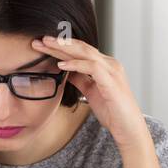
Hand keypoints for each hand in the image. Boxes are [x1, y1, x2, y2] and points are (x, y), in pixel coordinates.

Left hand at [32, 35, 146, 150]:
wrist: (128, 128)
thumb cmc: (112, 112)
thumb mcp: (91, 92)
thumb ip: (80, 79)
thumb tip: (65, 70)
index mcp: (105, 66)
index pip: (80, 51)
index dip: (60, 47)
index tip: (42, 45)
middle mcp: (109, 64)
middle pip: (81, 48)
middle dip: (59, 43)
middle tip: (39, 39)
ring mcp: (112, 71)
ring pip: (85, 52)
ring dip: (64, 48)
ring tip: (47, 45)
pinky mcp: (111, 81)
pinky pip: (91, 67)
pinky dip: (75, 64)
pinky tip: (61, 65)